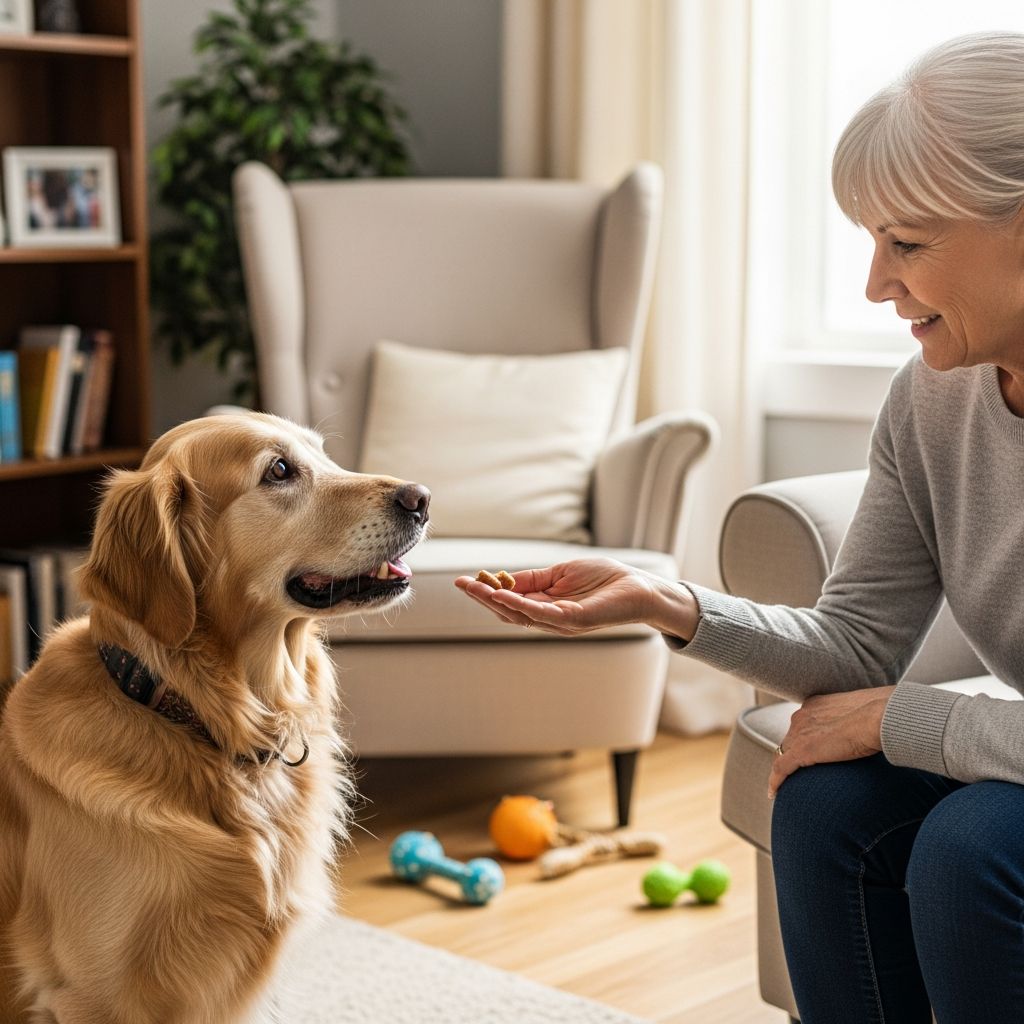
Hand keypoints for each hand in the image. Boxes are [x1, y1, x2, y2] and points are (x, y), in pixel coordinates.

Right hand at [454, 557, 695, 636]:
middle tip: (461, 583)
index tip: (465, 579)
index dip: (487, 591)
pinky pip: (542, 615)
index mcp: (546, 606)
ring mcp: (561, 622)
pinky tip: (505, 595)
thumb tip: (503, 579)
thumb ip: (534, 579)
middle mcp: (550, 618)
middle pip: (508, 612)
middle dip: (483, 597)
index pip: (510, 601)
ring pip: (520, 615)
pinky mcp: (574, 620)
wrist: (640, 588)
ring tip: (474, 587)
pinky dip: (521, 606)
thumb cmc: (606, 580)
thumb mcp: (562, 572)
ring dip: (495, 601)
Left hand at [768, 686, 895, 798]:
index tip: (806, 750)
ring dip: (783, 768)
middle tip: (794, 771)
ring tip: (784, 783)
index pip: (803, 725)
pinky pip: (781, 768)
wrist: (878, 717)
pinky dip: (775, 781)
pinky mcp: (802, 751)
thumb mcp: (865, 714)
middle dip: (790, 754)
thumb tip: (872, 732)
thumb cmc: (882, 714)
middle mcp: (803, 715)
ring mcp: (800, 732)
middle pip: (790, 739)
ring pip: (784, 753)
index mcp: (816, 705)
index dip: (801, 738)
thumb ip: (859, 722)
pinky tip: (773, 793)